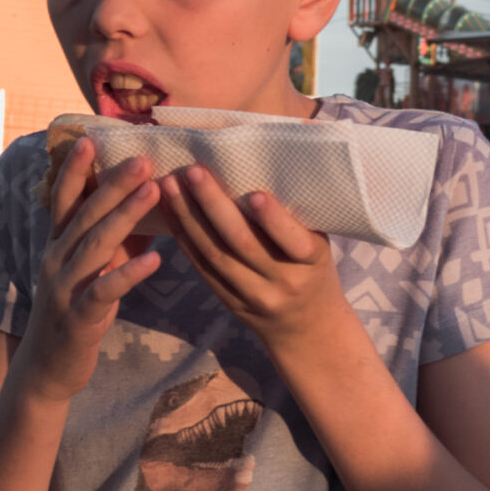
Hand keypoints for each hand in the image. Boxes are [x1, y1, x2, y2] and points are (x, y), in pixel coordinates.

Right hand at [21, 140, 162, 400]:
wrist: (47, 370)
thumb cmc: (75, 314)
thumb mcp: (91, 272)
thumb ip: (113, 242)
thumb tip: (145, 207)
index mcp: (57, 247)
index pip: (64, 201)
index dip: (74, 170)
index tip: (91, 139)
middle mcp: (56, 261)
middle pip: (85, 215)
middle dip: (113, 184)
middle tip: (143, 157)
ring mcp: (65, 289)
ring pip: (95, 245)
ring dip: (125, 216)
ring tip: (153, 191)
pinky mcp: (80, 317)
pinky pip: (106, 290)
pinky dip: (130, 272)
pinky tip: (155, 259)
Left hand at [159, 164, 348, 349]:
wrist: (306, 326)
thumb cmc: (313, 269)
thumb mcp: (319, 244)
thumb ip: (295, 216)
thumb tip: (265, 164)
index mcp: (311, 263)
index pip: (294, 242)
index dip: (273, 220)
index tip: (256, 194)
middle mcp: (280, 282)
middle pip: (242, 243)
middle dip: (213, 205)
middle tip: (194, 172)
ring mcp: (251, 295)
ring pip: (214, 255)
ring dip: (188, 217)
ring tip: (170, 186)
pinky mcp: (229, 301)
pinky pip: (202, 267)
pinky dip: (184, 237)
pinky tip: (170, 212)